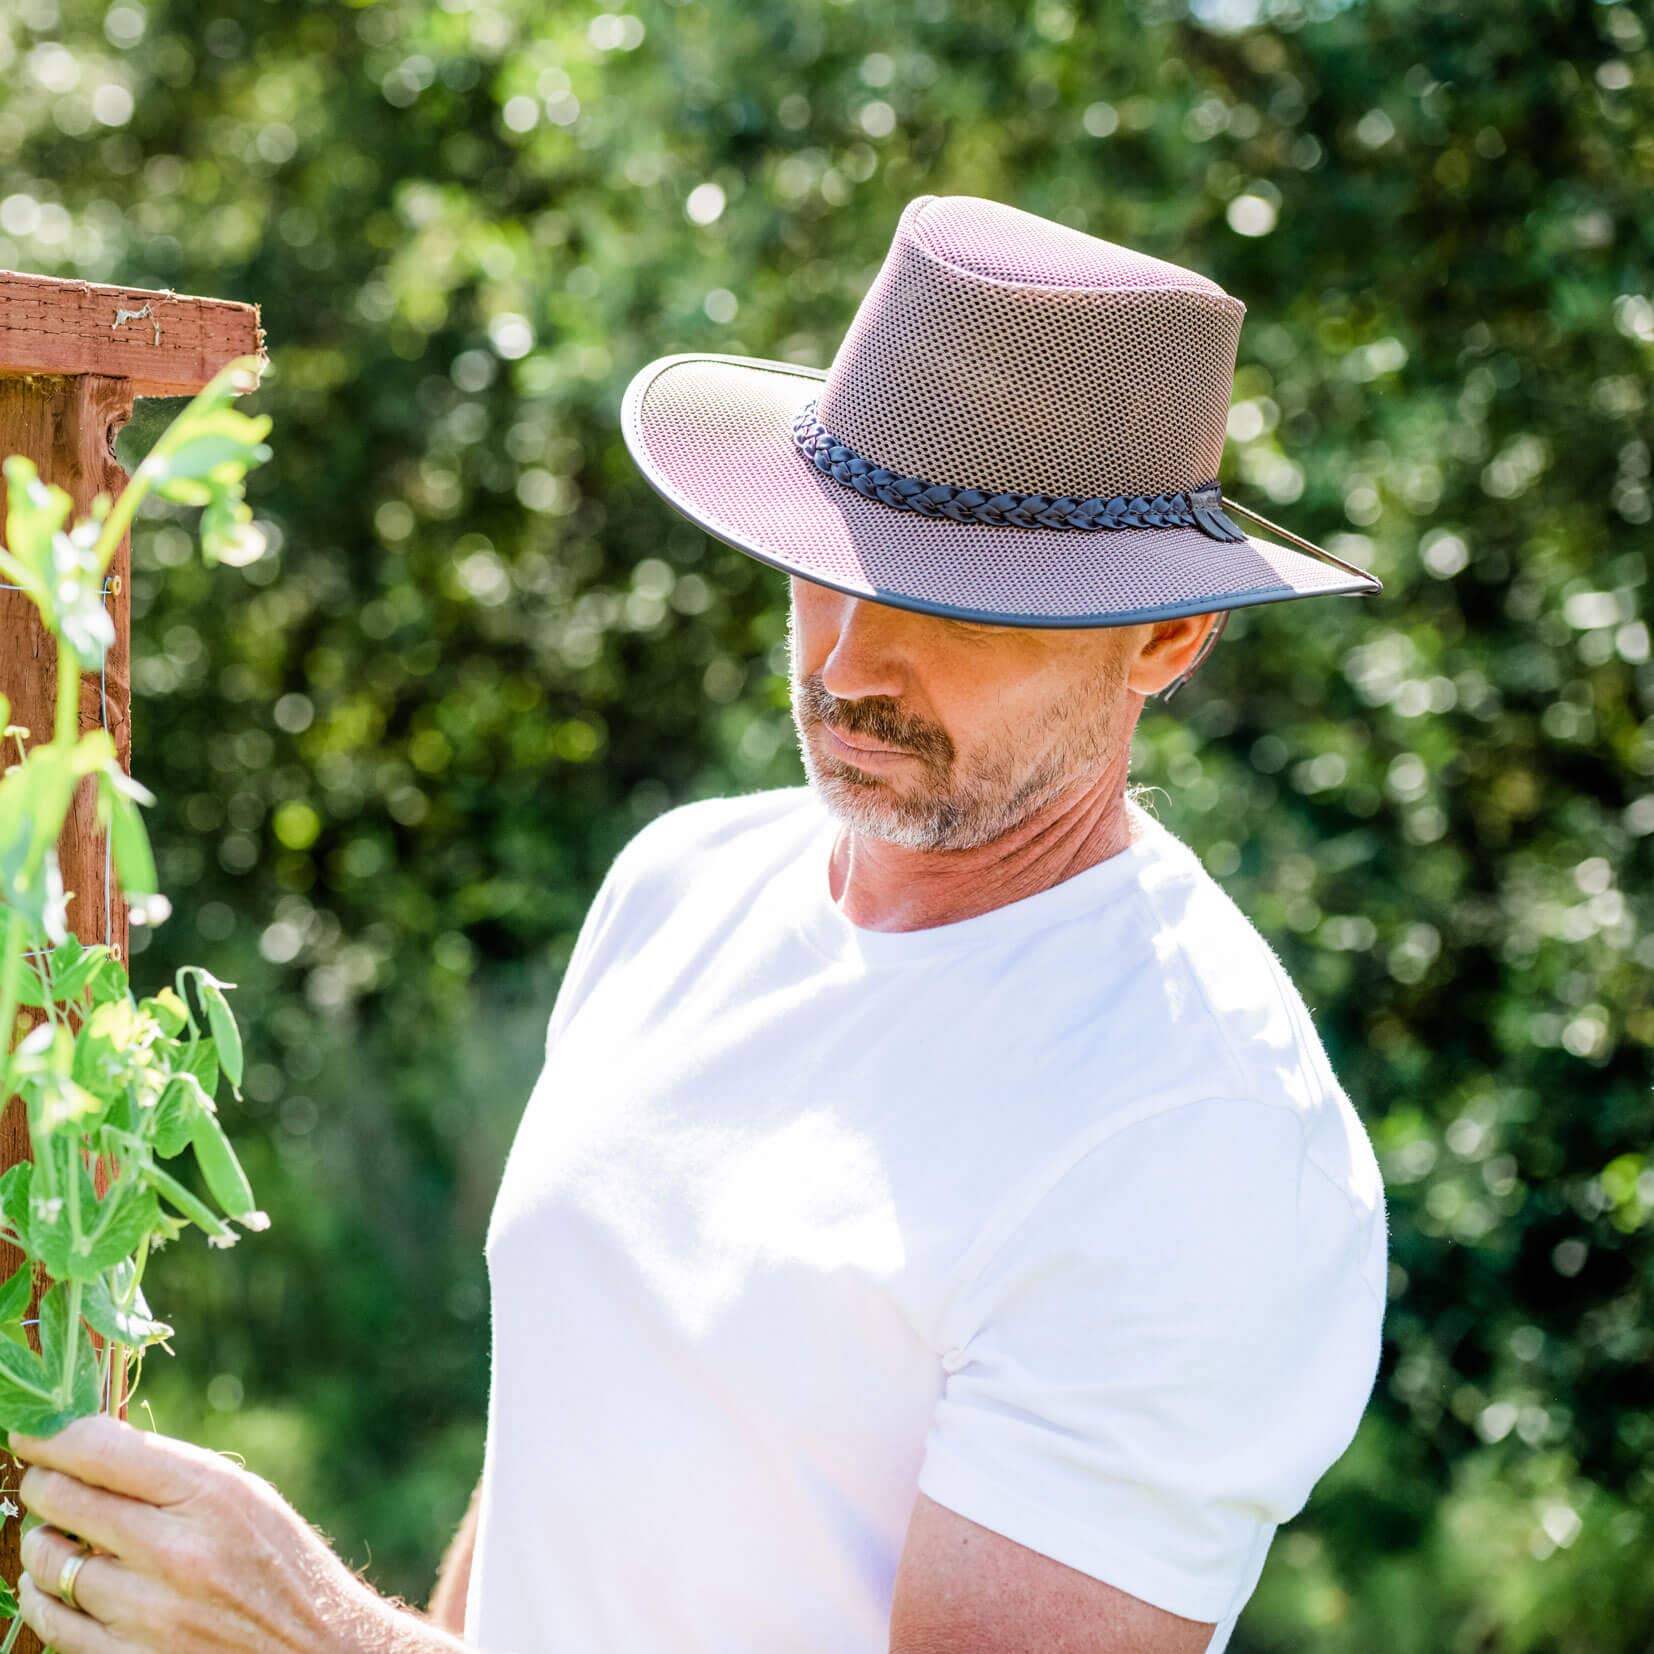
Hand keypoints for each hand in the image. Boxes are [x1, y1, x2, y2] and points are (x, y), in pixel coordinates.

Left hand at [8, 1413, 393, 1652]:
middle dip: (42, 1482)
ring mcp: (147, 1614)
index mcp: (210, 1495)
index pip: (101, 1451)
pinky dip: (43, 1598)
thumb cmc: (278, 1561)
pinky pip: (54, 1624)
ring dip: (40, 1544)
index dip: (52, 1435)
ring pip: (49, 1564)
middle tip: (41, 1479)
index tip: (32, 1430)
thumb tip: (89, 1450)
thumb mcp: (243, 1496)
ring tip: (53, 1537)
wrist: (313, 1647)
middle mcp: (174, 1552)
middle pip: (63, 1501)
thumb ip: (172, 1473)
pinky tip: (53, 1585)